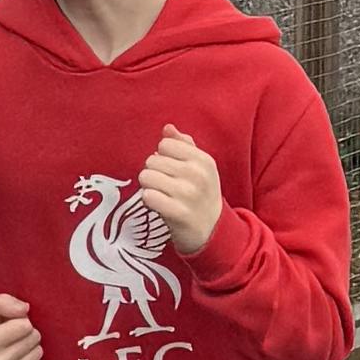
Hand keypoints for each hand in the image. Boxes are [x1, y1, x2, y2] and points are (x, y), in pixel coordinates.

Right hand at [0, 294, 46, 359]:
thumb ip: (3, 301)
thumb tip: (25, 309)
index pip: (26, 326)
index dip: (20, 320)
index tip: (7, 323)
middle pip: (33, 340)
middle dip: (26, 333)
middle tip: (10, 335)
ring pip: (37, 357)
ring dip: (29, 348)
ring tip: (11, 346)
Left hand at [137, 126, 223, 254]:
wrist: (212, 231)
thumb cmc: (202, 194)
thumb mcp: (201, 167)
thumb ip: (184, 145)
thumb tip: (167, 128)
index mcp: (204, 160)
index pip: (165, 144)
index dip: (163, 156)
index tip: (171, 170)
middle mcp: (197, 174)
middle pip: (152, 160)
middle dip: (154, 173)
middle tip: (166, 186)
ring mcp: (188, 194)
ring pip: (146, 177)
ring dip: (149, 187)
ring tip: (162, 195)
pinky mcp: (178, 213)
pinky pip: (147, 196)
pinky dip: (149, 201)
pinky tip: (159, 206)